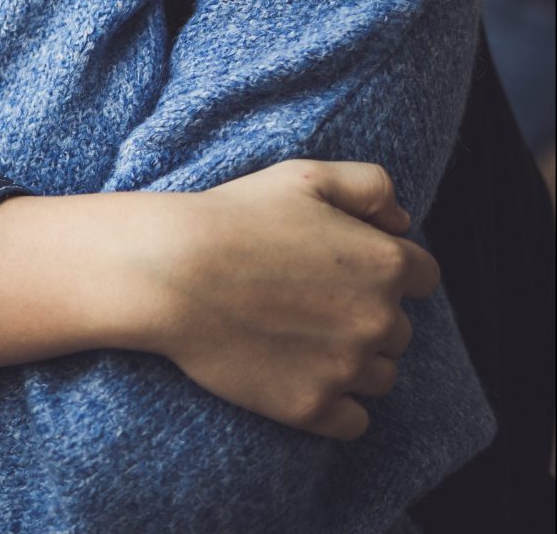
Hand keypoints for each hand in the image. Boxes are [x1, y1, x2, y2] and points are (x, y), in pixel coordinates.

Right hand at [116, 161, 437, 440]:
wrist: (174, 271)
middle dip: (365, 314)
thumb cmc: (237, 216)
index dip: (383, 265)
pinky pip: (355, 420)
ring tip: (299, 334)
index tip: (343, 265)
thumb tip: (401, 223)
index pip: (422, 275)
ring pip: (380, 376)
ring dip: (353, 360)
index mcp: (385, 263)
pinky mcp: (314, 409)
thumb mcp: (306, 175)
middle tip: (308, 296)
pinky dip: (336, 403)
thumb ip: (370, 185)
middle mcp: (379, 321)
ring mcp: (347, 370)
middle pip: (398, 328)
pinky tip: (300, 373)